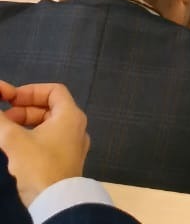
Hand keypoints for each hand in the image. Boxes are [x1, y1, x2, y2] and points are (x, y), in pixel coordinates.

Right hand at [0, 80, 89, 207]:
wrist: (56, 203)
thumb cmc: (39, 165)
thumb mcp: (15, 140)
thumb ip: (2, 122)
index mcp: (70, 115)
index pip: (53, 91)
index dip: (30, 91)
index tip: (11, 99)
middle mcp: (76, 127)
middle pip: (50, 108)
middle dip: (24, 110)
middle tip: (4, 118)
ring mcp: (74, 146)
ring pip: (48, 126)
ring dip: (27, 125)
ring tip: (7, 133)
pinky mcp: (67, 162)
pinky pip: (50, 141)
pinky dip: (34, 139)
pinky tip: (17, 149)